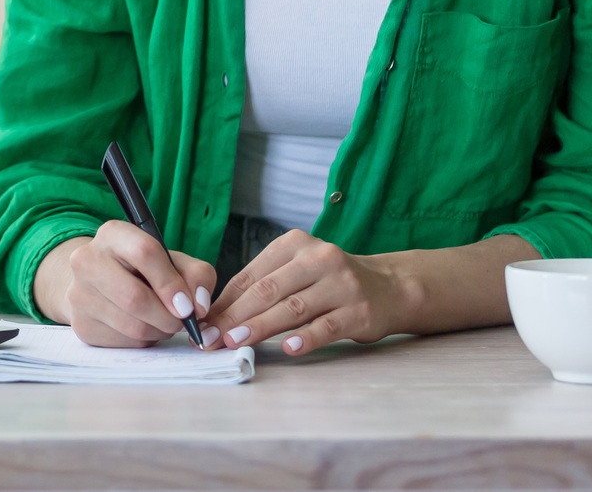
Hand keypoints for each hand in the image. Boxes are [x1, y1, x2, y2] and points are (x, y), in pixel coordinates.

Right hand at [33, 222, 216, 347]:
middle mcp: (87, 259)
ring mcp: (79, 293)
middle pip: (135, 297)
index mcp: (113, 234)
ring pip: (132, 325)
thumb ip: (196, 275)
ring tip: (162, 322)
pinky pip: (123, 342)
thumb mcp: (173, 261)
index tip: (187, 306)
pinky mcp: (81, 324)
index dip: (171, 283)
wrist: (100, 283)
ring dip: (158, 331)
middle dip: (168, 317)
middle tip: (181, 321)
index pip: (144, 253)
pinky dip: (142, 340)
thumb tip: (198, 306)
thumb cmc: (144, 270)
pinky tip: (142, 327)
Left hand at [201, 229, 411, 356]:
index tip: (202, 323)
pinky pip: (327, 326)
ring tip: (236, 342)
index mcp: (294, 244)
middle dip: (235, 316)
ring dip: (261, 327)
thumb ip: (263, 287)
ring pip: (293, 307)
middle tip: (212, 338)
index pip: (251, 275)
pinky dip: (306, 337)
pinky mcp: (359, 311)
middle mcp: (318, 258)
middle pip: (268, 290)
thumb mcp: (297, 271)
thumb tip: (218, 315)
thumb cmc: (330, 282)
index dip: (224, 301)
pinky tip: (288, 348)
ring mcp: (341, 284)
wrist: (389, 287)